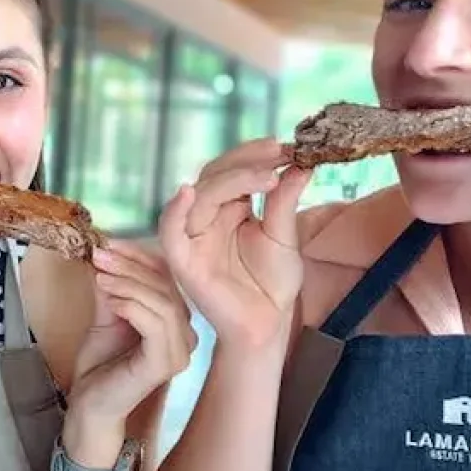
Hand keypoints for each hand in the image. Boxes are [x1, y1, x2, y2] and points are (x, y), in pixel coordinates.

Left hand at [66, 240, 197, 433]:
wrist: (90, 404)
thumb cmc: (100, 364)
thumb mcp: (106, 313)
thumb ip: (112, 286)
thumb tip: (105, 251)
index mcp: (176, 320)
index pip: (166, 277)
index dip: (138, 256)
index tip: (107, 243)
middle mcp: (185, 335)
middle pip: (166, 287)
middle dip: (130, 266)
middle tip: (99, 255)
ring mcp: (179, 352)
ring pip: (164, 303)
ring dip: (129, 284)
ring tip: (100, 277)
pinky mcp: (165, 364)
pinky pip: (156, 325)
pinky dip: (132, 306)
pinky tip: (110, 300)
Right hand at [157, 138, 311, 348]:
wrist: (267, 324)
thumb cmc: (272, 283)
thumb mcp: (283, 236)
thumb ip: (284, 201)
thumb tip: (300, 164)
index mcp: (230, 208)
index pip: (233, 170)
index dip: (254, 155)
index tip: (284, 146)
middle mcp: (207, 217)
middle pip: (214, 175)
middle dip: (244, 161)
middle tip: (277, 153)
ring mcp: (192, 237)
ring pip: (199, 196)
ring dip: (228, 180)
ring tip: (265, 176)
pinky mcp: (182, 260)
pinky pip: (170, 231)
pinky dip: (174, 210)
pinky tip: (187, 192)